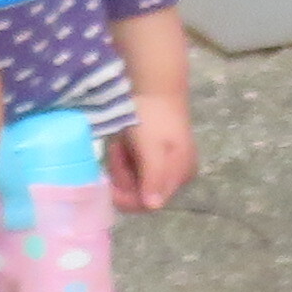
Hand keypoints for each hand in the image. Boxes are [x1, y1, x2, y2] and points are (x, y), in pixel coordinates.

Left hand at [107, 17, 195, 212]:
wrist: (152, 83)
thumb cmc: (152, 117)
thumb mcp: (151, 149)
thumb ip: (153, 178)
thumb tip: (154, 207)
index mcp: (180, 175)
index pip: (146, 204)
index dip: (125, 193)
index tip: (112, 173)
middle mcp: (176, 175)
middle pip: (140, 193)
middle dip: (123, 175)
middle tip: (119, 150)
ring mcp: (166, 164)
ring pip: (134, 180)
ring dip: (122, 164)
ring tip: (122, 143)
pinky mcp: (155, 154)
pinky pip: (134, 167)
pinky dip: (124, 157)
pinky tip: (125, 142)